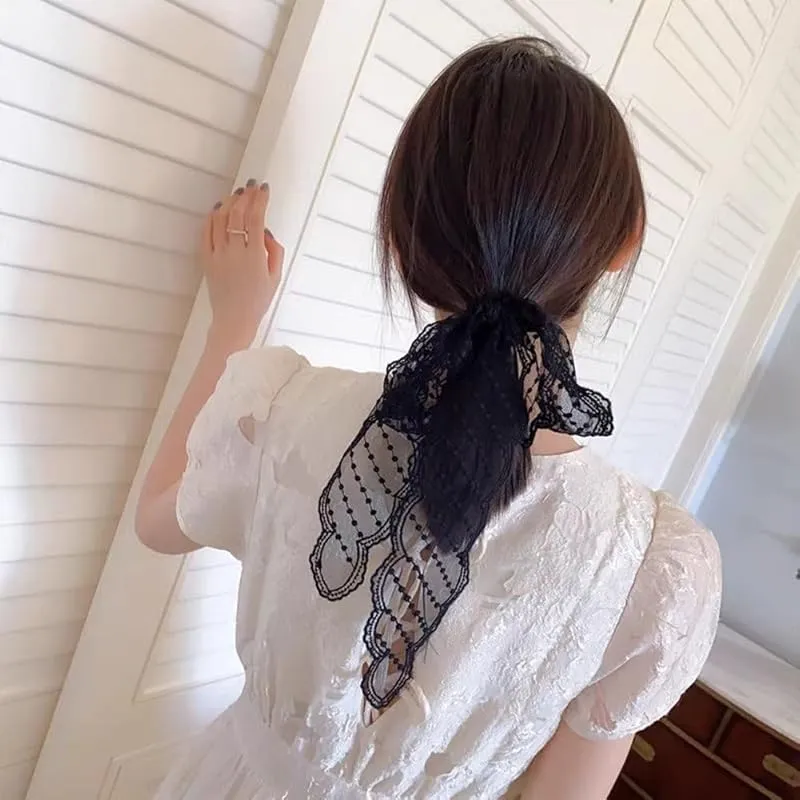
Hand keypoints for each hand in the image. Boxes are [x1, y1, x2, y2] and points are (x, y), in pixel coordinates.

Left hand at [201, 180, 283, 346]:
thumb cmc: (258, 300)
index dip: (260, 200)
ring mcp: (218, 255)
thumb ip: (275, 251)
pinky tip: (219, 210)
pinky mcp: (206, 260)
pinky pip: (206, 232)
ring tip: (236, 195)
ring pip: (220, 220)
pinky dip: (212, 217)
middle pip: (238, 215)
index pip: (257, 219)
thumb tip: (266, 232)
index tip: (264, 189)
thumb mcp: (276, 276)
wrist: (234, 319)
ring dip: (229, 203)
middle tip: (251, 187)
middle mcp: (235, 252)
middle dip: (246, 197)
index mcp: (256, 256)